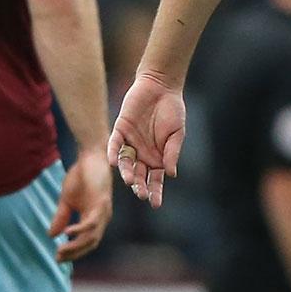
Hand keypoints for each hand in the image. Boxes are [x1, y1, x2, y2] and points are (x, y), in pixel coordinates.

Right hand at [48, 150, 112, 262]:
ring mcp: (102, 211)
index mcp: (94, 218)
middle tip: (58, 258)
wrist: (90, 157)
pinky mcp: (101, 202)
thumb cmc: (81, 178)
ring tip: (60, 250)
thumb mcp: (66, 201)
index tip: (58, 258)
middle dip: (74, 253)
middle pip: (90, 244)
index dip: (74, 252)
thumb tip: (52, 235)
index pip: (86, 242)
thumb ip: (61, 217)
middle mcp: (101, 218)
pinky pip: (91, 221)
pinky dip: (80, 229)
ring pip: (92, 236)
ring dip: (76, 245)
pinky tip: (67, 233)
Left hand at [109, 70, 186, 207]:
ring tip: (130, 181)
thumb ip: (172, 153)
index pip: (156, 179)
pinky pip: (114, 145)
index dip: (156, 191)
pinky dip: (113, 154)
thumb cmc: (173, 110)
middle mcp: (142, 154)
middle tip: (141, 194)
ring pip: (126, 163)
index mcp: (158, 157)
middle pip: (139, 175)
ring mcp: (130, 143)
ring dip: (127, 173)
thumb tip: (171, 174)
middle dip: (140, 186)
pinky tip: (114, 163)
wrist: (160, 87)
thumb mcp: (177, 133)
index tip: (156, 204)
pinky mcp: (119, 130)